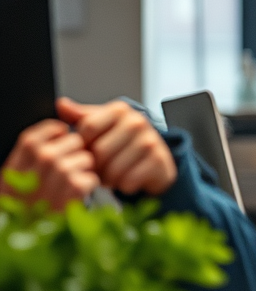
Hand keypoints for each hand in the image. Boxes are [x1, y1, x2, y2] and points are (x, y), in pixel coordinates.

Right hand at [1, 119, 97, 208]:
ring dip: (83, 172)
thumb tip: (63, 126)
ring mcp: (61, 171)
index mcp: (27, 149)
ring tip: (67, 187)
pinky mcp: (76, 187)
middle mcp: (44, 157)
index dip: (62, 137)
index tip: (60, 150)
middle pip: (76, 141)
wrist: (24, 234)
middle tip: (64, 175)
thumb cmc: (23, 202)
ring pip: (87, 159)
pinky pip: (92, 178)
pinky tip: (73, 197)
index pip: (54, 127)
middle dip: (75, 155)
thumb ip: (34, 150)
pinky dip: (87, 188)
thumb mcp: (17, 173)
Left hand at [57, 98, 176, 195]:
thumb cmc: (122, 144)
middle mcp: (137, 121)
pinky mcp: (159, 161)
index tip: (87, 152)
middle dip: (95, 166)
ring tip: (110, 176)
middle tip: (98, 170)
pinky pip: (129, 180)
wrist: (154, 161)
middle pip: (100, 150)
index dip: (83, 145)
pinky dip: (123, 186)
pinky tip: (124, 181)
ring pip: (114, 168)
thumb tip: (61, 104)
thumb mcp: (100, 127)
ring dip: (108, 178)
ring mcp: (150, 140)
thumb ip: (80, 117)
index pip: (87, 128)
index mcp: (120, 109)